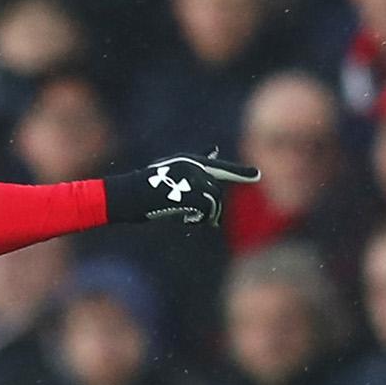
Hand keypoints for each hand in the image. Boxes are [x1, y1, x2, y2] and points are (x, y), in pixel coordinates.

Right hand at [102, 149, 259, 226]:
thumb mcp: (167, 179)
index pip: (219, 167)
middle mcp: (193, 167)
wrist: (127, 195)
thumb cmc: (142, 190)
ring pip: (213, 199)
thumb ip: (187, 179)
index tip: (258, 175)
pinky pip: (207, 208)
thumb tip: (201, 181)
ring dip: (209, 214)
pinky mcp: (190, 192)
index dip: (239, 172)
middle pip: (216, 189)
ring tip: (197, 221)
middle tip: (211, 222)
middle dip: (214, 208)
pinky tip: (187, 220)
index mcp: (189, 162)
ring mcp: (192, 179)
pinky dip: (201, 218)